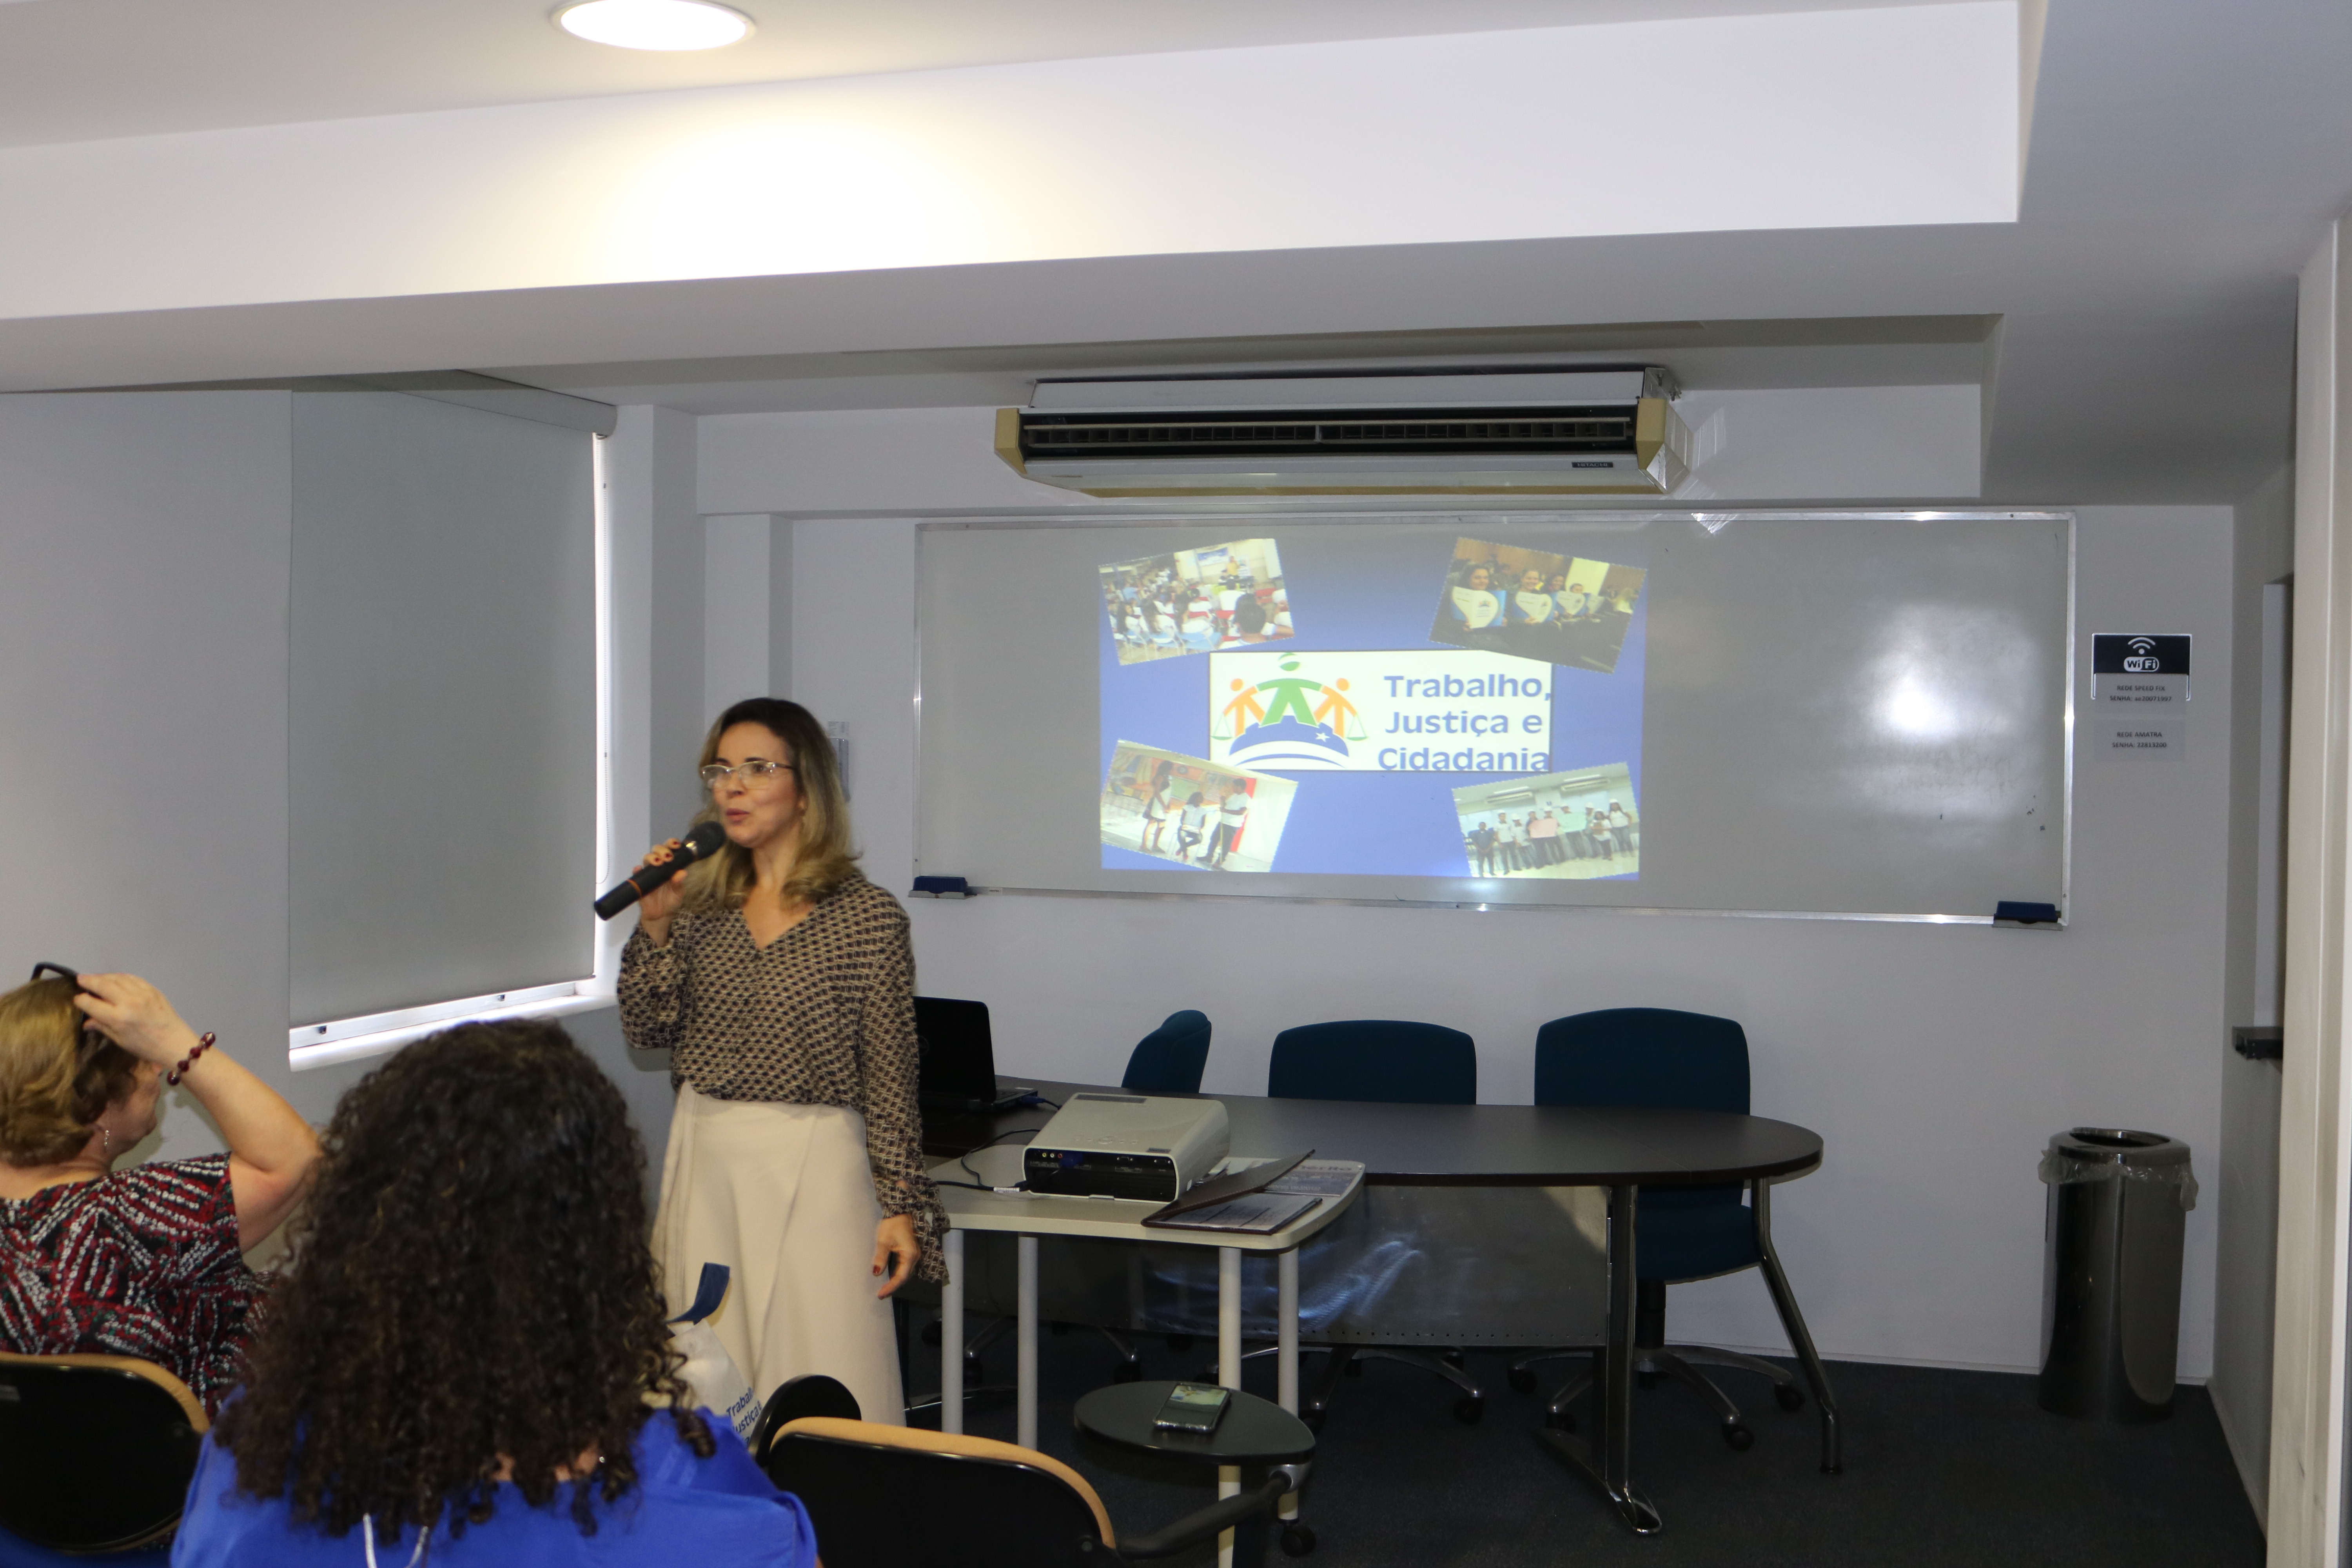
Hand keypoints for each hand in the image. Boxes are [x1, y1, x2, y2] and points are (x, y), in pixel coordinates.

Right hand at [72, 974, 199, 1066]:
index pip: (91, 1003)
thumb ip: (102, 1027)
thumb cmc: (145, 1046)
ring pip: (117, 978)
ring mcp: (141, 993)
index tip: (77, 998)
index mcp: (118, 1018)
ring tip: (95, 977)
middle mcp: (128, 1002)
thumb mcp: (120, 1040)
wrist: (175, 1042)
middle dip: (89, 980)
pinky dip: (121, 977)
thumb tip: (86, 1022)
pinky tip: (115, 978)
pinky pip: (132, 978)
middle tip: (80, 978)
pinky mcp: (152, 989)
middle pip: (103, 985)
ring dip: (104, 976)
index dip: (81, 1000)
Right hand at [635, 839, 688, 939]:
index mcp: (671, 865)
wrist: (660, 915)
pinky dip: (637, 870)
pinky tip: (638, 869)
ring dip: (652, 858)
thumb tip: (682, 873)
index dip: (672, 844)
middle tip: (667, 858)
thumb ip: (679, 883)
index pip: (671, 849)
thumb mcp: (678, 893)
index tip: (676, 845)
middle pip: (657, 850)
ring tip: (658, 863)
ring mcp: (649, 872)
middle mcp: (659, 866)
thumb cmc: (671, 901)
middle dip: (662, 850)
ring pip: (646, 858)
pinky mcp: (640, 881)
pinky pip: (636, 873)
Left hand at [871, 1214, 918, 1298]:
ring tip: (884, 1288)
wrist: (900, 1212)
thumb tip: (876, 1273)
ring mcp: (914, 1254)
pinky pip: (905, 1267)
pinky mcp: (910, 1252)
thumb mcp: (883, 1241)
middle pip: (904, 1277)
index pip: (900, 1276)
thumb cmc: (892, 1224)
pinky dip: (897, 1274)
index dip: (891, 1287)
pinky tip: (890, 1277)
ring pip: (905, 1273)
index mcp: (909, 1255)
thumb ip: (880, 1258)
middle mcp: (914, 1256)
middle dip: (893, 1286)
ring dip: (895, 1281)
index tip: (881, 1294)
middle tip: (881, 1294)